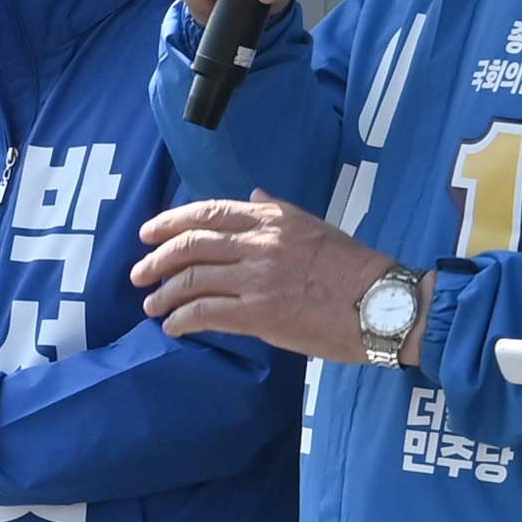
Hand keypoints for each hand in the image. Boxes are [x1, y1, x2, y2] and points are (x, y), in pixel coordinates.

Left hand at [131, 195, 392, 360]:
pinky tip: (173, 327)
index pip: (209, 213)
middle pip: (191, 244)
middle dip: (156, 258)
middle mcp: (259, 242)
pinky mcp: (259, 313)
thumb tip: (253, 194)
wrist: (383, 303)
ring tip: (152, 305)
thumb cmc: (355, 268)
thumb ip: (278, 210)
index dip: (170, 222)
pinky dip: (181, 319)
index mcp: (272, 218)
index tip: (148, 234)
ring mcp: (257, 278)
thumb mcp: (315, 226)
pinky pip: (205, 313)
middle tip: (138, 273)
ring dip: (164, 294)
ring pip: (191, 279)